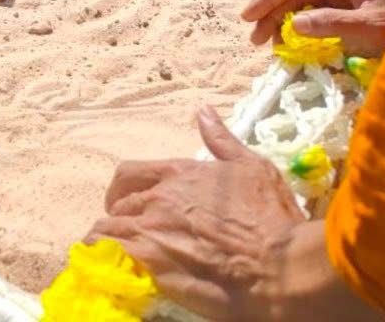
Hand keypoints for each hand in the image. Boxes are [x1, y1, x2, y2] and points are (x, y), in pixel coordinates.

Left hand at [88, 108, 302, 318]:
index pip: (130, 173)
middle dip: (119, 217)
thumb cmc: (269, 216)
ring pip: (107, 231)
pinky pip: (109, 257)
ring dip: (108, 241)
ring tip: (115, 256)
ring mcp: (152, 230)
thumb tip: (204, 111)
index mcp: (179, 173)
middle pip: (118, 204)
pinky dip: (105, 263)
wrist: (278, 265)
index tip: (124, 203)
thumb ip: (221, 140)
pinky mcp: (150, 264)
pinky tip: (113, 272)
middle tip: (128, 233)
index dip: (122, 190)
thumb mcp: (251, 167)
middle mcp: (158, 197)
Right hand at [242, 0, 384, 56]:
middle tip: (255, 40)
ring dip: (286, 22)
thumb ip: (330, 24)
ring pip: (306, 4)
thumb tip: (292, 24)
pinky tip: (296, 43)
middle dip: (273, 13)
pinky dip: (305, 28)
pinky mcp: (354, 8)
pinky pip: (320, 15)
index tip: (247, 17)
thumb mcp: (369, 27)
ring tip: (272, 46)